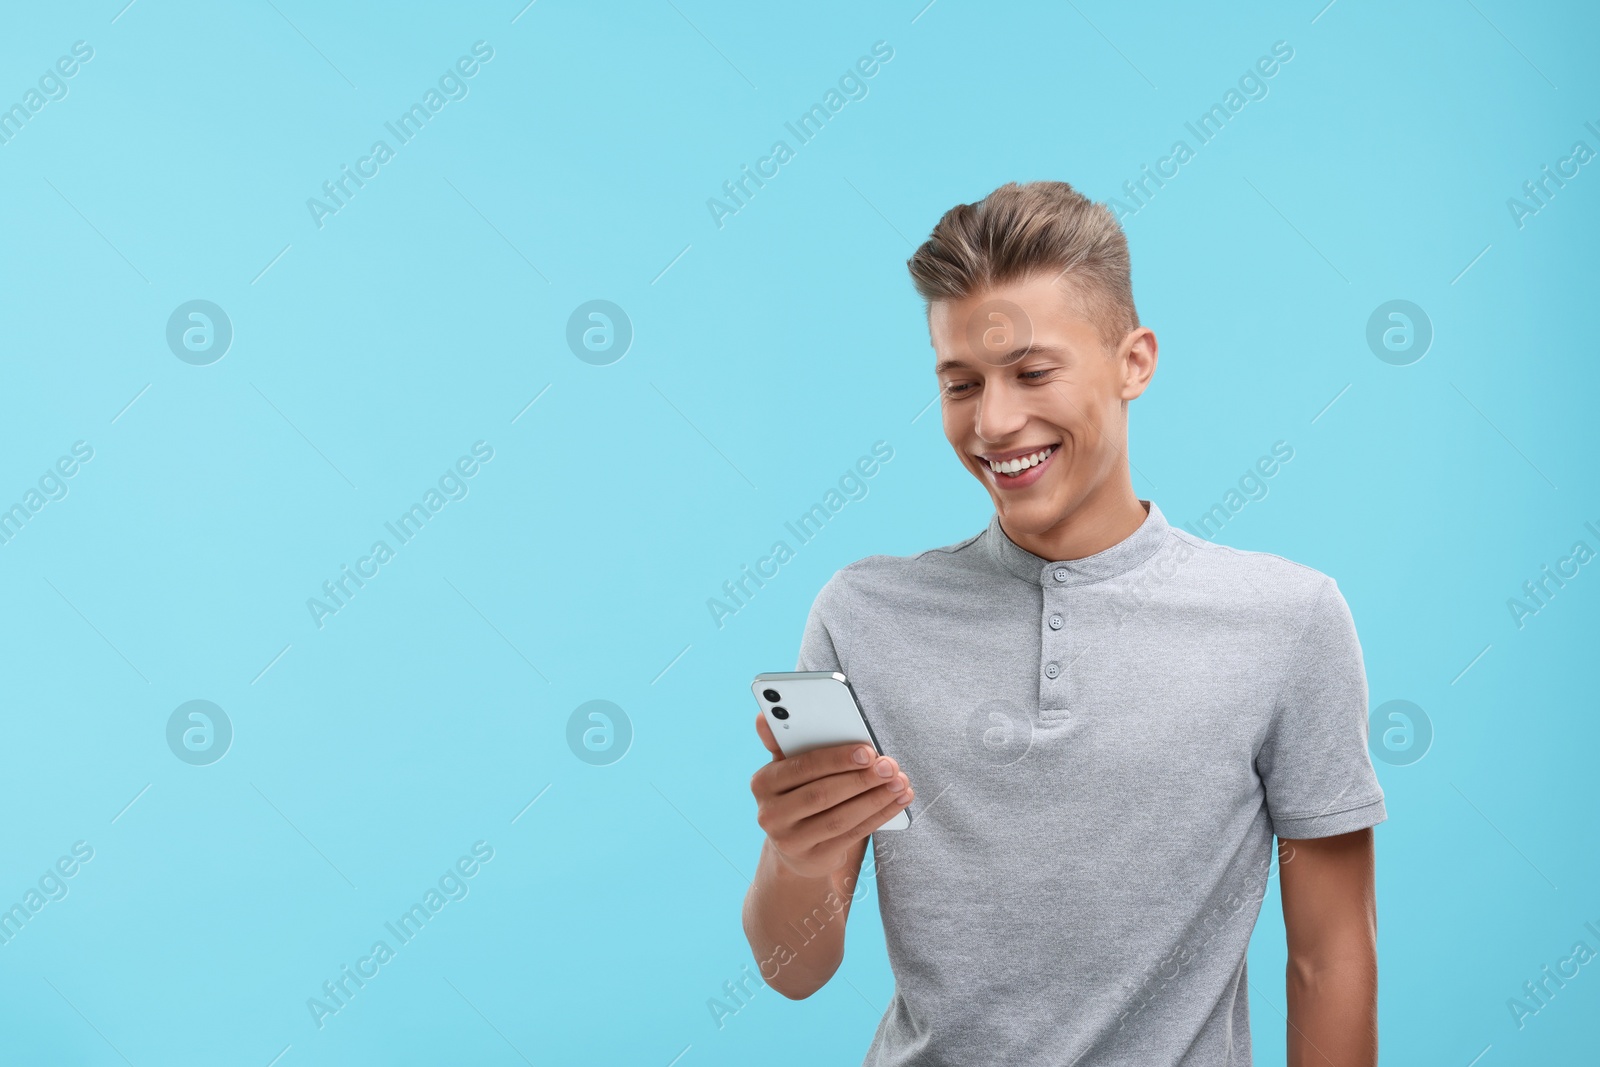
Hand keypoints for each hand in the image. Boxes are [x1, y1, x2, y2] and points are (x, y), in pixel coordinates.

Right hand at [749, 714, 913, 879]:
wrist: (795, 846)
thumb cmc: (798, 793)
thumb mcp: (788, 769)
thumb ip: (784, 743)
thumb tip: (763, 717)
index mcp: (762, 783)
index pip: (802, 767)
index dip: (836, 759)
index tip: (868, 750)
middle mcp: (770, 814)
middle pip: (822, 794)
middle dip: (861, 779)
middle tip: (890, 766)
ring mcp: (791, 841)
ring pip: (840, 818)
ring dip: (875, 799)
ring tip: (900, 782)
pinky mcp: (814, 859)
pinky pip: (852, 835)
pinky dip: (879, 816)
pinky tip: (898, 801)